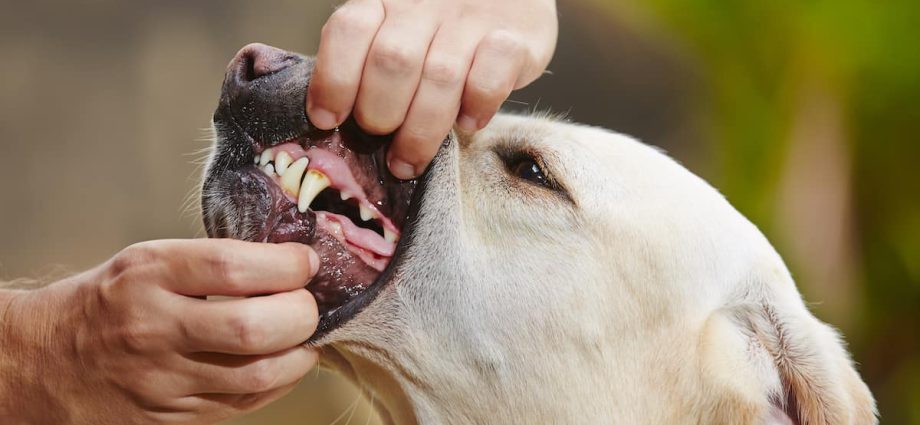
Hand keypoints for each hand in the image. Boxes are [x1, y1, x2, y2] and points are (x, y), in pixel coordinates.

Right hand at [0, 239, 319, 423]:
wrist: (45, 363)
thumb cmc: (108, 302)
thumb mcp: (148, 261)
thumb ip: (212, 262)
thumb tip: (289, 264)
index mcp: (149, 275)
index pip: (233, 267)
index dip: (286, 265)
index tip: (306, 262)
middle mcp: (154, 328)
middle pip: (252, 327)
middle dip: (301, 314)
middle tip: (310, 304)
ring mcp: (163, 379)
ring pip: (258, 375)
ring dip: (300, 354)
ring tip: (304, 336)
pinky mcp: (171, 417)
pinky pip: (244, 404)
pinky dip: (278, 382)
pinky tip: (283, 363)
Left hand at [307, 0, 557, 178]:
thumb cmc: (441, 29)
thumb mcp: (397, 31)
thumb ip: (368, 62)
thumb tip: (333, 123)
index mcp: (385, 0)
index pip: (349, 31)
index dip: (334, 80)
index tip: (328, 120)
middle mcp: (425, 4)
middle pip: (392, 61)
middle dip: (380, 114)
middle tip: (382, 140)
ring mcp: (472, 18)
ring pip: (439, 77)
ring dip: (421, 131)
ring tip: (409, 162)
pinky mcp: (517, 37)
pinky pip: (490, 76)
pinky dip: (476, 106)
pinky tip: (468, 123)